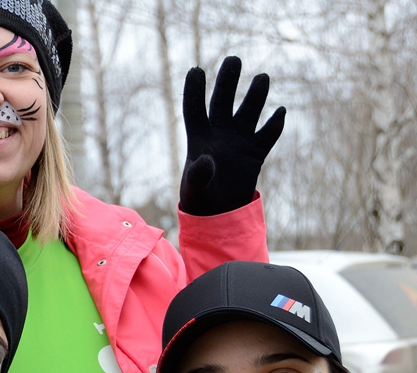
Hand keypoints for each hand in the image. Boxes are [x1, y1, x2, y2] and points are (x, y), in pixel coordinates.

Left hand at [180, 55, 285, 215]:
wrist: (219, 212)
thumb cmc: (199, 198)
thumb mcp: (195, 188)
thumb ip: (198, 174)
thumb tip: (206, 161)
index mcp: (198, 138)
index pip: (194, 109)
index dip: (194, 91)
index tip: (196, 70)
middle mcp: (219, 134)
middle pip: (223, 102)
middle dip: (228, 81)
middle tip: (234, 59)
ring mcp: (238, 141)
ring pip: (248, 113)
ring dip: (255, 96)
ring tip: (263, 77)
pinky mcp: (255, 153)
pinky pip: (267, 135)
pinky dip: (274, 126)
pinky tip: (280, 112)